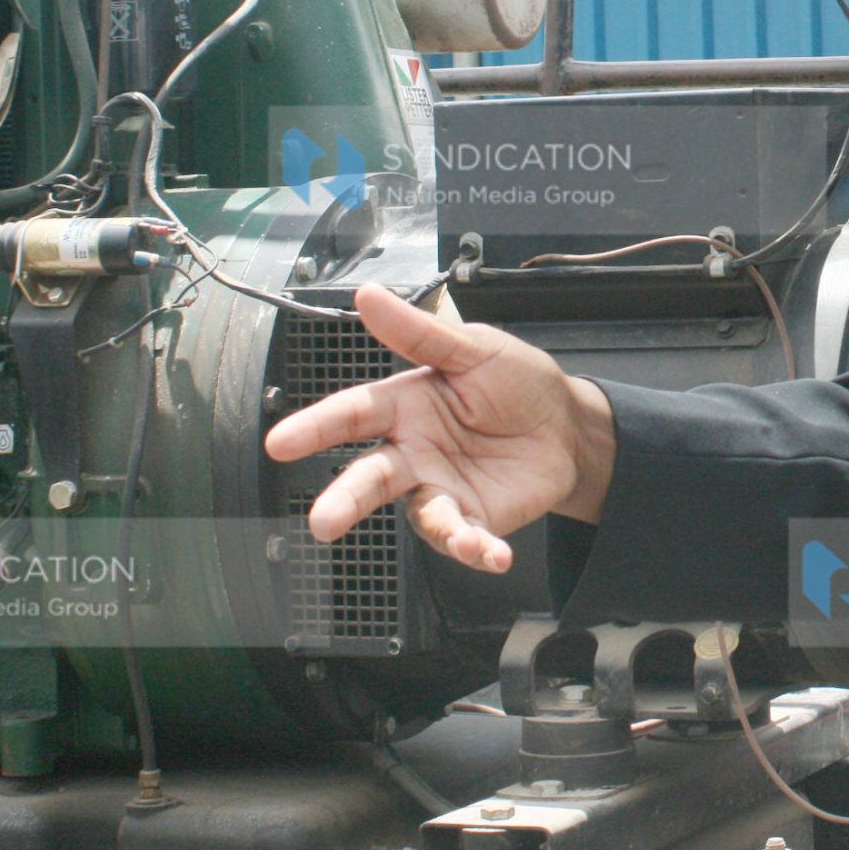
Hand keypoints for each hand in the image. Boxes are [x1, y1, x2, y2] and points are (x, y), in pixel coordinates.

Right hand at [262, 284, 617, 571]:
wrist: (567, 425)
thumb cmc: (515, 382)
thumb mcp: (473, 348)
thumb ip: (418, 332)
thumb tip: (367, 296)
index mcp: (406, 405)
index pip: (353, 413)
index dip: (316, 427)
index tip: (281, 443)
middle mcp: (413, 452)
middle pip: (370, 477)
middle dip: (344, 500)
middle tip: (322, 521)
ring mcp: (440, 488)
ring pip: (420, 514)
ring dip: (436, 529)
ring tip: (459, 539)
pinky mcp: (472, 518)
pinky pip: (465, 537)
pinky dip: (476, 549)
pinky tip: (494, 553)